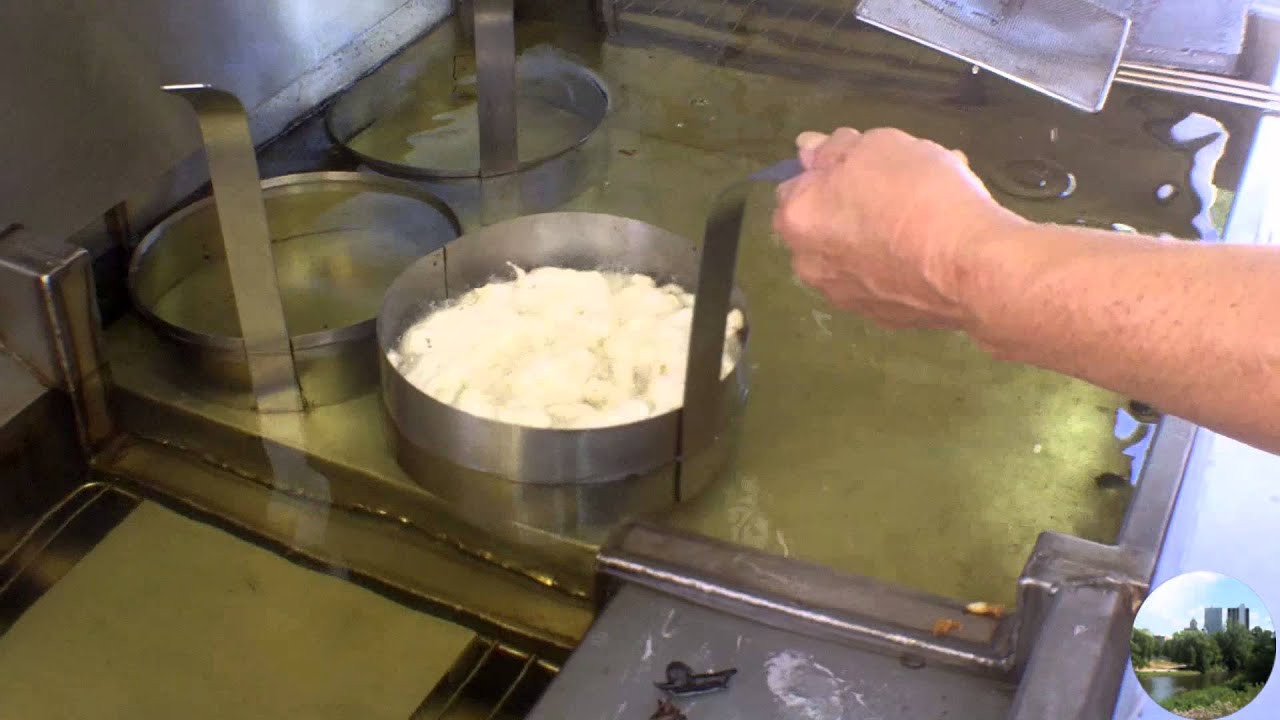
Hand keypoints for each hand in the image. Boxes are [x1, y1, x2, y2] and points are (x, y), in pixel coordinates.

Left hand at [772, 127, 1020, 329]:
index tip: (861, 167)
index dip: (828, 173)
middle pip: (823, 225)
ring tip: (928, 212)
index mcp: (797, 218)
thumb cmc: (917, 192)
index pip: (796, 187)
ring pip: (856, 253)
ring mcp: (844, 296)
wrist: (967, 264)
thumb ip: (835, 149)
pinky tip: (936, 245)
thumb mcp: (878, 146)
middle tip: (897, 188)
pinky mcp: (881, 318)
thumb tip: (807, 148)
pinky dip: (900, 262)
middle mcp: (809, 263)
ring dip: (879, 233)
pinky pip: (885, 278)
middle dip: (851, 207)